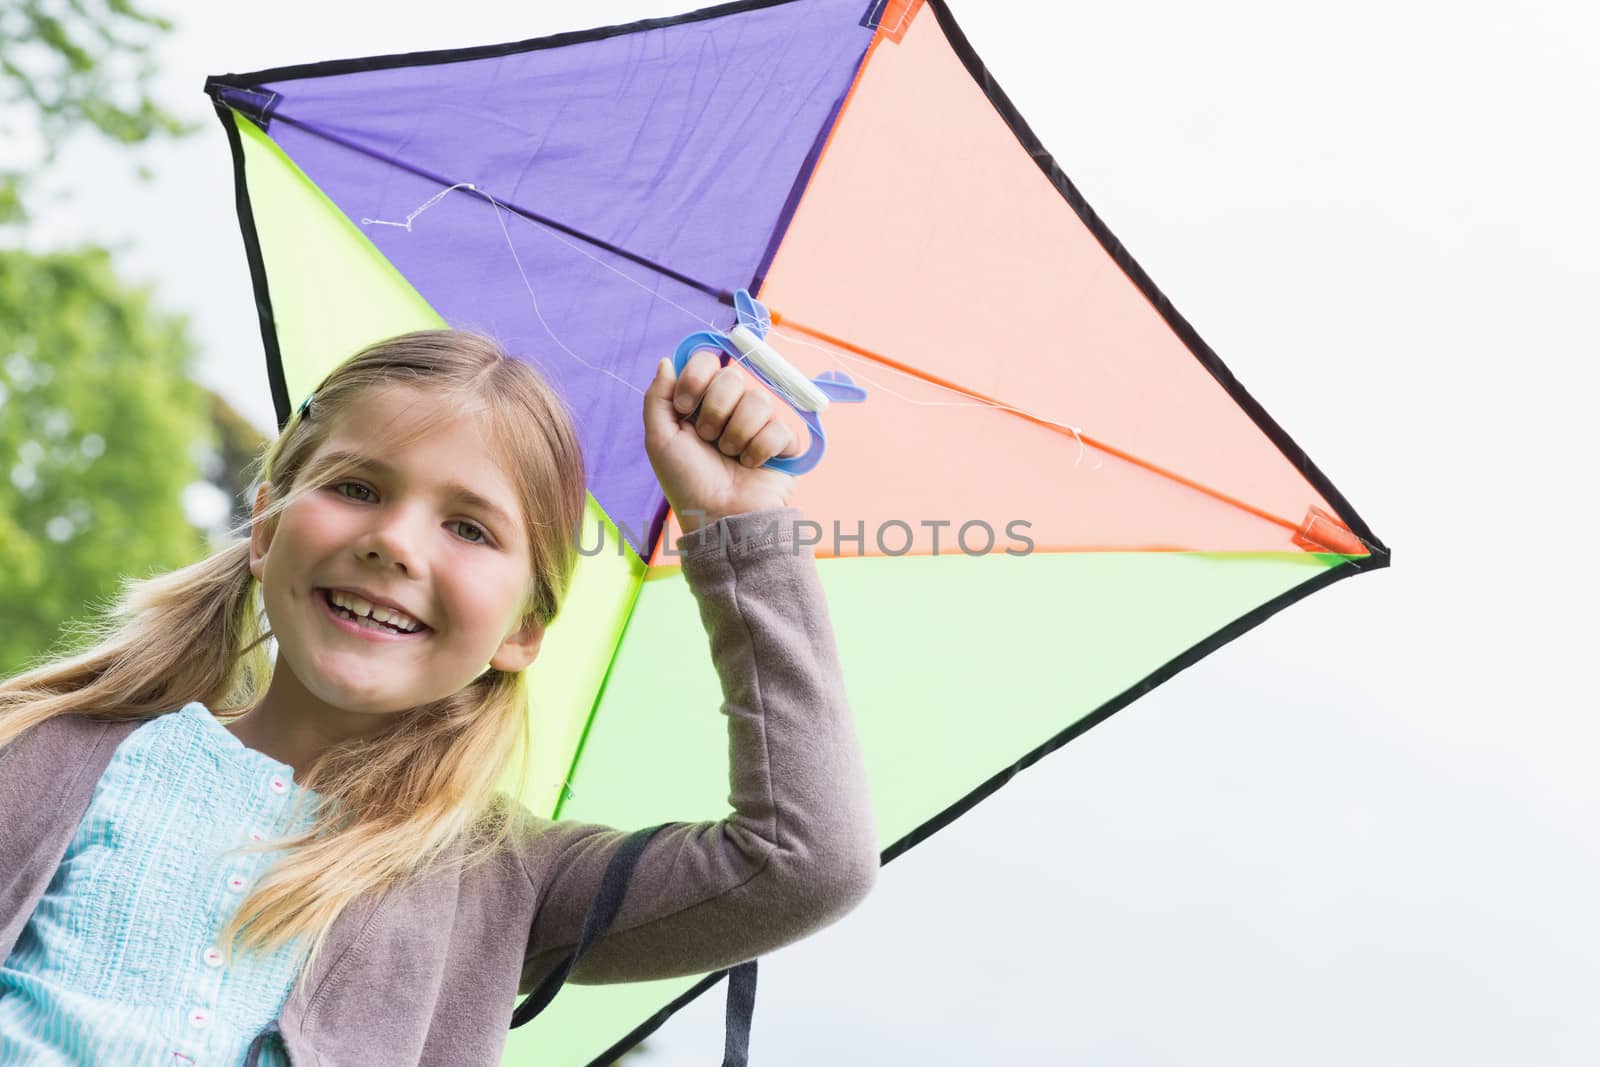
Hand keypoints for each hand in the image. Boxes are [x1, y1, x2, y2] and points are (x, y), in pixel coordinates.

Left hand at [643, 352, 799, 533]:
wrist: (719, 518)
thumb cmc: (687, 483)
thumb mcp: (659, 440)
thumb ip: (657, 397)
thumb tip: (667, 360)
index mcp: (701, 402)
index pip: (706, 360)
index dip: (696, 378)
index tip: (685, 407)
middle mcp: (731, 407)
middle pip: (734, 375)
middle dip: (715, 411)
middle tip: (708, 439)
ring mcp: (760, 423)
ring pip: (759, 400)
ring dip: (737, 434)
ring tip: (731, 456)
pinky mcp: (784, 442)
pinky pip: (780, 427)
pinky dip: (760, 450)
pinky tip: (752, 466)